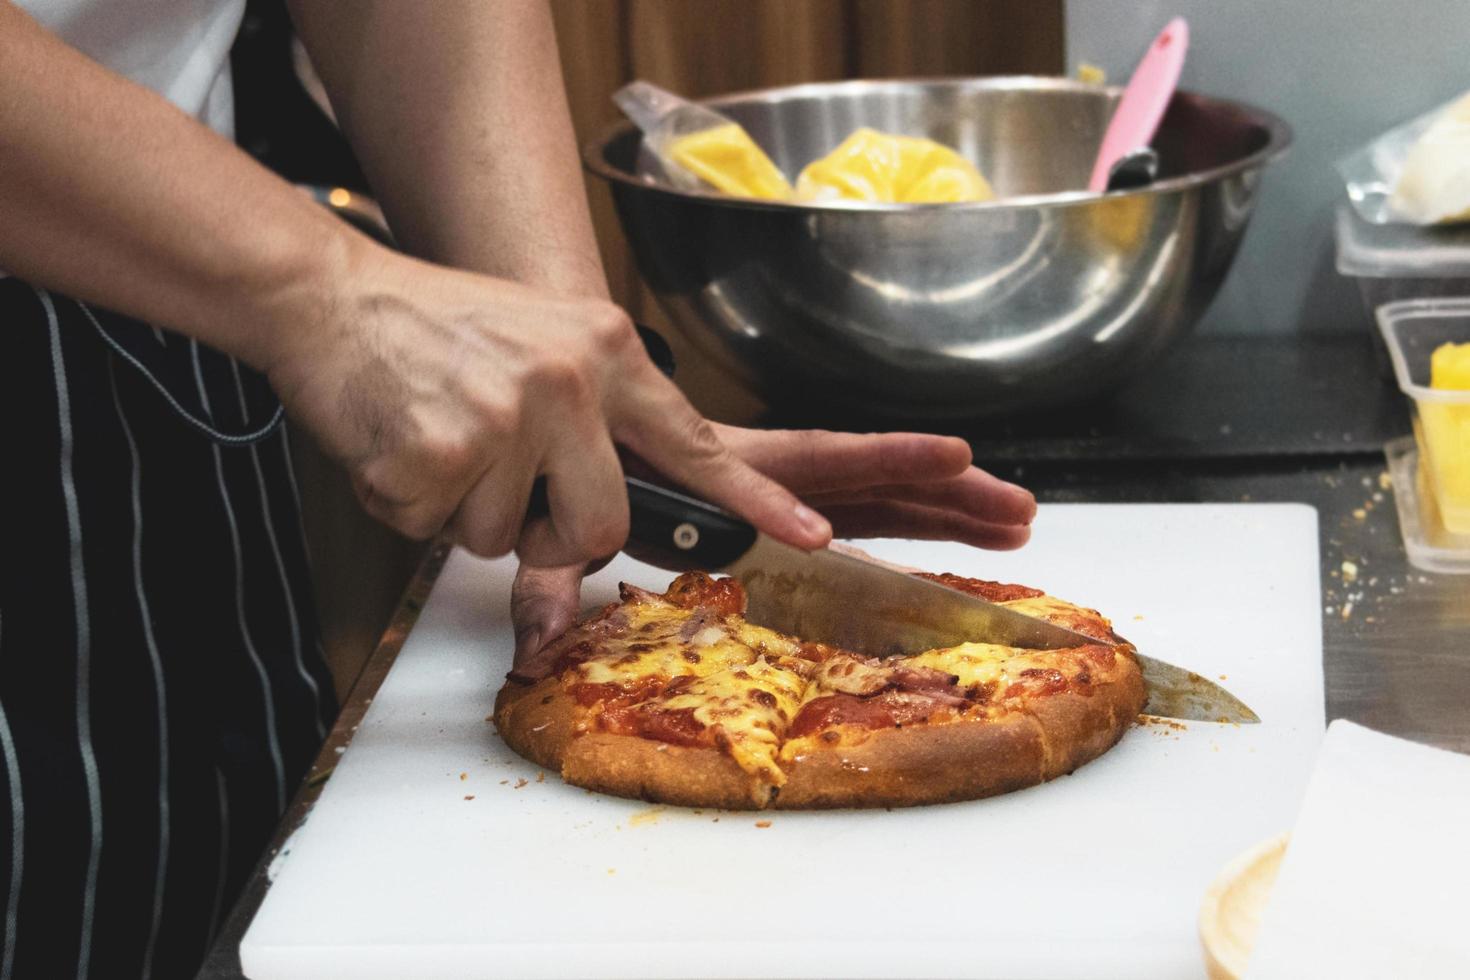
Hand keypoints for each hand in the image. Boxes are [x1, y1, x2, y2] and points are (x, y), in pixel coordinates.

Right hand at [265, 245, 832, 566]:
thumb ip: (587, 419)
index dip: (756, 498)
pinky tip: (399, 447)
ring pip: (508, 542)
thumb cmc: (435, 328)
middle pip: (600, 529)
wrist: (331, 296)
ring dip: (467, 515)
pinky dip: (410, 509)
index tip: (810, 534)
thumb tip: (598, 515)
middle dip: (552, 535)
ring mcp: (506, 420)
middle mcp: (568, 382)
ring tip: (440, 440)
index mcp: (604, 351)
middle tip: (503, 491)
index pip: (694, 440)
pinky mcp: (441, 456)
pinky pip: (437, 536)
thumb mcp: (540, 345)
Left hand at [509, 425, 1035, 678]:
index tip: (841, 532)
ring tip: (1018, 514)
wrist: (589, 400)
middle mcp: (763, 467)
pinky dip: (923, 509)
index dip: (808, 501)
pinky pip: (871, 501)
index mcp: (707, 464)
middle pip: (858, 474)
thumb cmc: (587, 449)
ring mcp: (789, 479)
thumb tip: (535, 643)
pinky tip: (972, 524)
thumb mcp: (564, 513)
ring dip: (949, 501)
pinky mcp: (801, 493)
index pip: (767, 477)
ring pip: (879, 487)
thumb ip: (550, 576)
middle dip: (934, 491)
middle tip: (1007, 503)